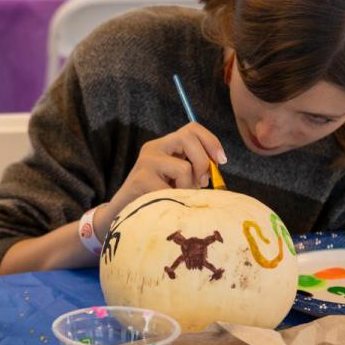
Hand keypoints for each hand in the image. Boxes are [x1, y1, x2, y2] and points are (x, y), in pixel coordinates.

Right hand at [96, 123, 225, 233]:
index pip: (191, 129)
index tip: (221, 161)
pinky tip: (168, 204)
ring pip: (184, 167)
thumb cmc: (156, 198)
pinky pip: (174, 189)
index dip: (211, 141)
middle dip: (203, 162)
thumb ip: (194, 168)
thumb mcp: (177, 179)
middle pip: (188, 138)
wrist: (124, 215)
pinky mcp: (141, 179)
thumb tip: (216, 166)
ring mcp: (146, 162)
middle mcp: (153, 148)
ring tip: (180, 197)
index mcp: (164, 146)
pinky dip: (178, 200)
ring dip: (189, 187)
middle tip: (202, 183)